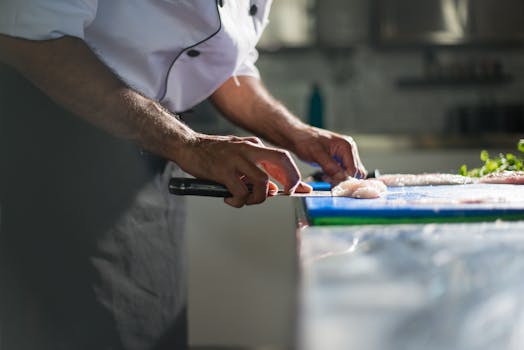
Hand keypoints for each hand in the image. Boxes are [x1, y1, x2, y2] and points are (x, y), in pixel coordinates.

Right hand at [175, 133, 301, 206]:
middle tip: (283, 194)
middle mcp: (248, 149)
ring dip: (258, 197)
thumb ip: (254, 170)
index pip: (282, 158)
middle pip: (281, 160)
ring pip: (262, 182)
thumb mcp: (238, 157)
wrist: (186, 146)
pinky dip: (238, 200)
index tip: (303, 189)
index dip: (295, 175)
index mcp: (253, 145)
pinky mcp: (224, 170)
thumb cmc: (211, 154)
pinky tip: (229, 198)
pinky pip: (241, 191)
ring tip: (245, 199)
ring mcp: (237, 158)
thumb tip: (271, 189)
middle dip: (289, 180)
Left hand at [290, 126, 366, 183]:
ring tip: (325, 176)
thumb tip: (342, 178)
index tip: (331, 181)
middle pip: (356, 173)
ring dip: (339, 179)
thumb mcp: (317, 154)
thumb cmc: (306, 142)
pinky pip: (344, 172)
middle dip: (343, 179)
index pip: (354, 170)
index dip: (345, 179)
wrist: (298, 138)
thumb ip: (330, 166)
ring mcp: (346, 155)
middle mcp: (349, 150)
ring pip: (350, 174)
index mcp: (347, 146)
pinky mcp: (340, 159)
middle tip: (327, 178)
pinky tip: (326, 175)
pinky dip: (336, 177)